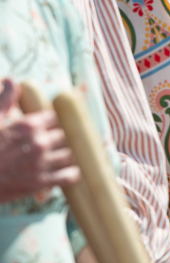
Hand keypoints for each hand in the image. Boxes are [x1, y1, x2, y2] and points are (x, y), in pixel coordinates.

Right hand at [0, 79, 78, 202]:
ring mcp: (42, 163)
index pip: (55, 118)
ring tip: (60, 158)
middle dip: (58, 140)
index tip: (49, 127)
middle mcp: (39, 142)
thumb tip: (12, 80)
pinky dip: (71, 174)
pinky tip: (67, 173)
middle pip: (63, 136)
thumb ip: (5, 99)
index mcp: (28, 125)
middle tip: (53, 144)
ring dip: (65, 156)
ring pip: (69, 155)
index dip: (52, 123)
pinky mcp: (42, 182)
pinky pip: (69, 176)